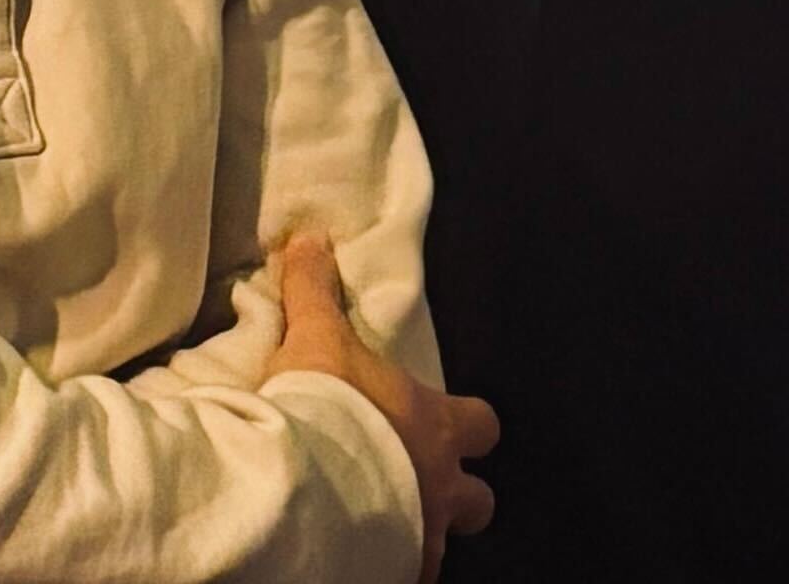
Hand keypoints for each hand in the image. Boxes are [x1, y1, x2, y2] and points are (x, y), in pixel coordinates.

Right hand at [266, 233, 496, 582]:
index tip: (445, 426)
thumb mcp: (317, 339)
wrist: (305, 481)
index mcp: (436, 425)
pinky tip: (360, 565)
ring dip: (422, 540)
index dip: (469, 426)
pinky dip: (386, 570)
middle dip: (460, 498)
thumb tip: (310, 238)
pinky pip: (404, 579)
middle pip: (482, 501)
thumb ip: (316, 292)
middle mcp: (442, 486)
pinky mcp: (393, 575)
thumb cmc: (325, 406)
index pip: (484, 425)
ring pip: (445, 548)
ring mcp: (423, 538)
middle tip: (420, 492)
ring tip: (385, 535)